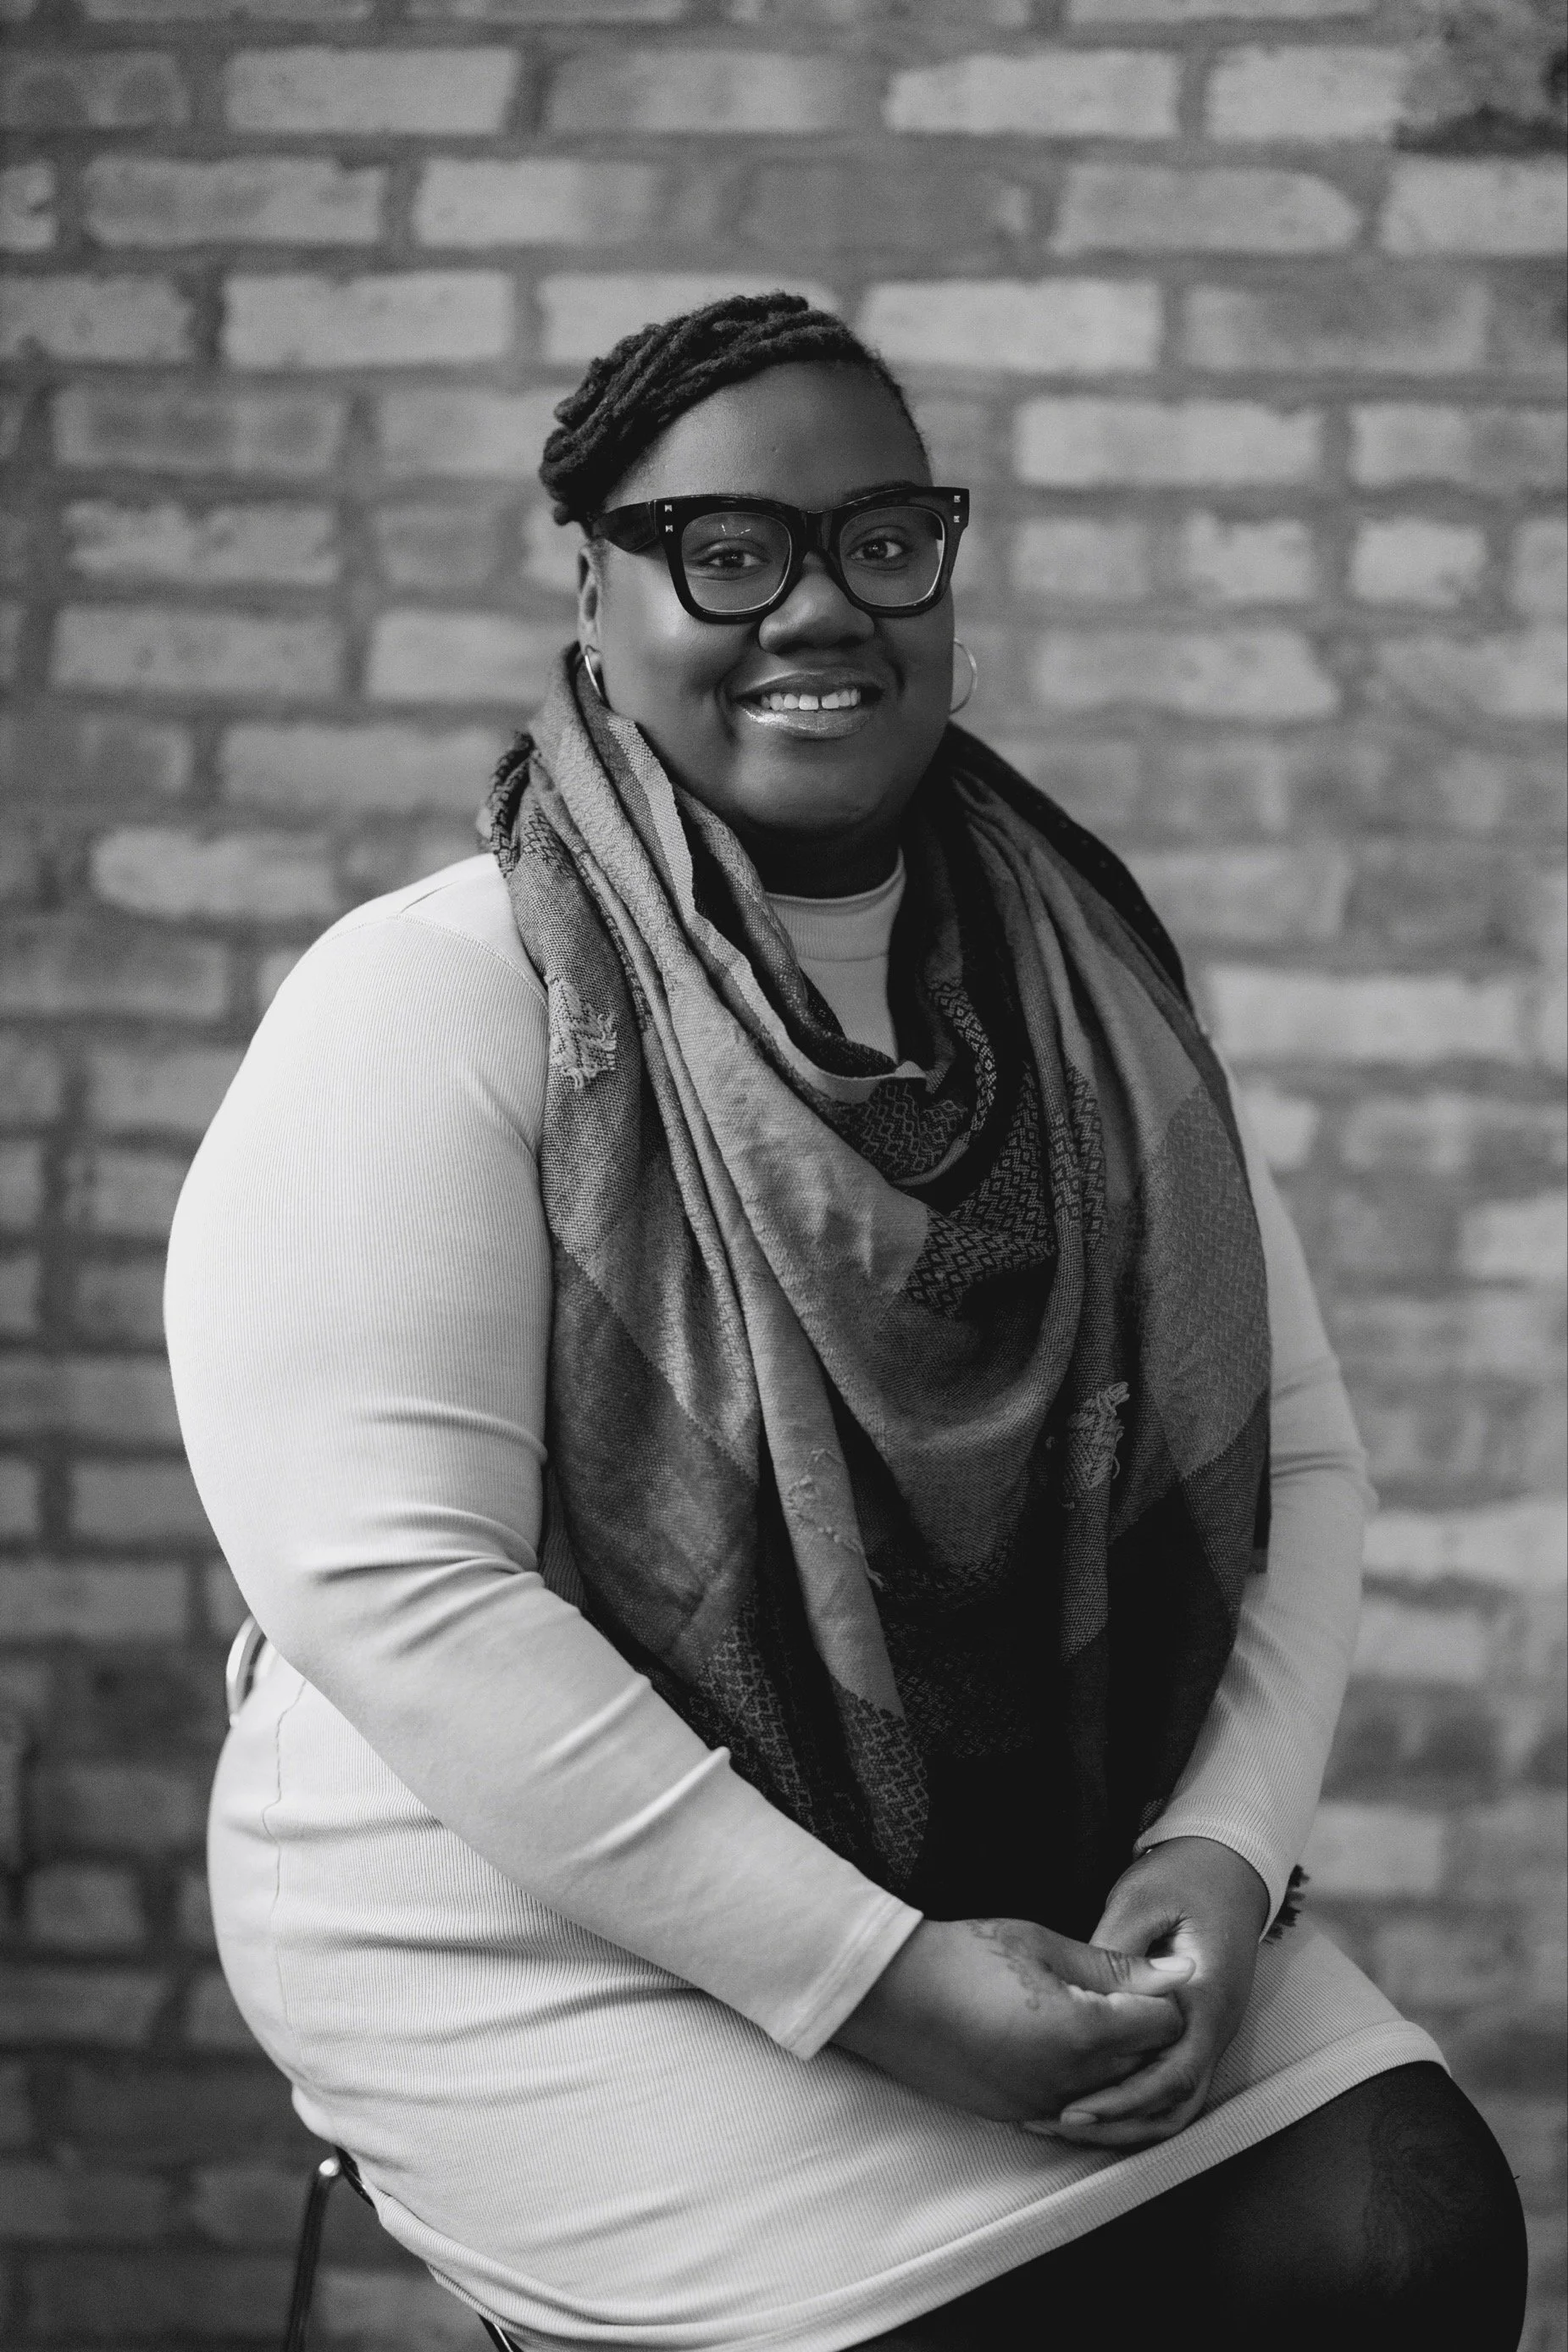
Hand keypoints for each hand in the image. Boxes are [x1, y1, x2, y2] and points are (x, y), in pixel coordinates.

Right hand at [831, 1914, 1193, 2124]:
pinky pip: (1075, 2112)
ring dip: (1115, 2061)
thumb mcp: (1041, 1944)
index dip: (1160, 1996)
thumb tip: (1182, 1973)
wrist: (889, 1996)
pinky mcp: (1018, 2118)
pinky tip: (1058, 2049)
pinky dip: (1082, 2086)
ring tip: (1087, 2017)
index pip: (1164, 2026)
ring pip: (1114, 2094)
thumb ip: (1115, 1965)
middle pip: (1146, 2066)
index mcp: (1082, 2031)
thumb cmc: (963, 1955)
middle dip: (1143, 2031)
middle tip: (1118, 1991)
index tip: (1137, 1974)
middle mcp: (1071, 2082)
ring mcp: (1043, 2107)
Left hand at [1040, 1836, 1270, 2150]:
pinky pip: (1169, 2083)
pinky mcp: (1194, 2031)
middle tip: (1057, 2123)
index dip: (1122, 2100)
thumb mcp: (1143, 1899)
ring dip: (1126, 2121)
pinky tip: (1090, 2096)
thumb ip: (1116, 1951)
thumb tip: (1081, 1999)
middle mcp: (1215, 2027)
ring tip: (1065, 2120)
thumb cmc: (1185, 1877)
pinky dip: (1134, 2100)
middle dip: (1118, 2124)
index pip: (1172, 2073)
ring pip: (1175, 2104)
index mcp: (1207, 1997)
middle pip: (1174, 2104)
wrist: (1229, 1868)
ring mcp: (1209, 2033)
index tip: (1074, 2111)